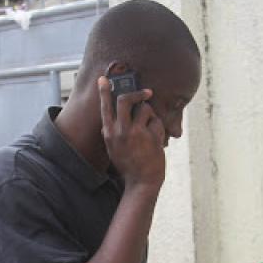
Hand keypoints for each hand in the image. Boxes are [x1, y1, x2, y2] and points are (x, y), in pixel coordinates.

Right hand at [98, 76, 165, 190]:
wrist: (142, 182)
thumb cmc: (128, 166)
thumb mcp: (113, 150)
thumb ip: (111, 135)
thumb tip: (106, 123)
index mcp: (109, 134)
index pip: (105, 107)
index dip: (104, 91)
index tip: (104, 79)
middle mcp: (120, 131)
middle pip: (125, 99)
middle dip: (137, 93)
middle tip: (146, 93)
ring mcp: (136, 133)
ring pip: (145, 108)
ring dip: (151, 115)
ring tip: (151, 130)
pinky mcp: (150, 136)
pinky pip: (157, 122)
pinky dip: (159, 129)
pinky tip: (157, 141)